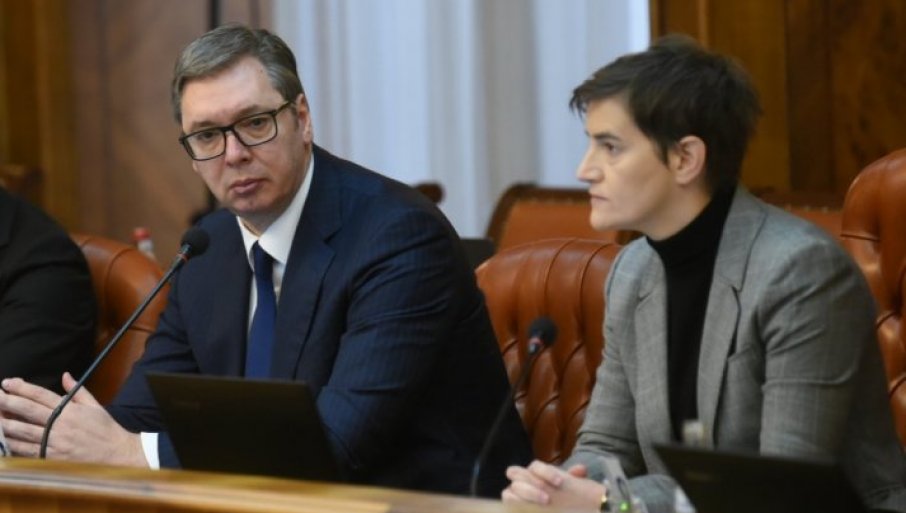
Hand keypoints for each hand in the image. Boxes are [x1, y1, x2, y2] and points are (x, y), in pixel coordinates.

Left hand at [0, 373, 146, 465]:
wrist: (117, 454)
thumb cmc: (106, 430)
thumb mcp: (95, 406)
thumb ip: (77, 391)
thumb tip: (65, 376)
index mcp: (70, 410)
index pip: (40, 395)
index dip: (22, 388)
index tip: (7, 383)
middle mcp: (60, 425)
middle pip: (27, 410)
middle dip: (7, 402)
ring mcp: (54, 442)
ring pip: (23, 431)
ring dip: (5, 424)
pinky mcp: (52, 458)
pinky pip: (27, 450)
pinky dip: (14, 445)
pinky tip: (5, 439)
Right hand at [502, 460, 604, 510]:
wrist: (552, 506)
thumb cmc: (559, 497)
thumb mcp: (568, 489)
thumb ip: (574, 478)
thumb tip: (581, 469)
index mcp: (534, 473)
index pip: (535, 466)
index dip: (546, 473)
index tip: (560, 482)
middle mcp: (520, 480)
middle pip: (517, 474)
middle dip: (532, 485)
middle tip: (548, 498)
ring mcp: (513, 493)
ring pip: (511, 490)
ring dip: (527, 496)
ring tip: (544, 503)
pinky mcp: (510, 505)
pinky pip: (508, 502)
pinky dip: (517, 504)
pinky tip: (530, 508)